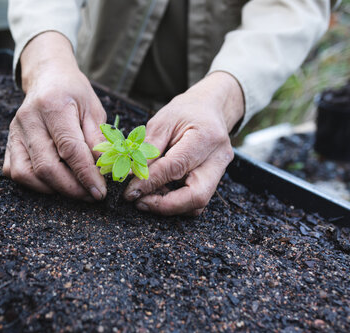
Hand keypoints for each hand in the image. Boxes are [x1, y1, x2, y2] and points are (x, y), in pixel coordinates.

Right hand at [3, 32, 106, 200]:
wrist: (48, 77)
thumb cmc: (73, 93)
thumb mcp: (93, 110)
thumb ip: (99, 141)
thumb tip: (108, 171)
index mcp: (53, 105)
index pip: (70, 149)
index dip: (86, 175)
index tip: (100, 191)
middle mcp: (28, 119)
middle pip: (46, 166)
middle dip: (71, 188)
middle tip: (91, 195)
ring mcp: (14, 132)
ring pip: (27, 174)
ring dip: (53, 189)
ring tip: (75, 190)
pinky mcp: (8, 143)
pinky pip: (15, 173)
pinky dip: (34, 184)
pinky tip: (53, 182)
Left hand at [123, 72, 244, 215]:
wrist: (209, 108)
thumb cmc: (184, 111)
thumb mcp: (161, 122)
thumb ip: (147, 150)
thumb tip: (129, 176)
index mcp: (206, 137)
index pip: (176, 167)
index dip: (150, 182)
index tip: (129, 191)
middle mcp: (218, 159)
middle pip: (196, 196)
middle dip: (165, 205)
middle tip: (139, 202)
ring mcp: (219, 172)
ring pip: (197, 203)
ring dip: (168, 206)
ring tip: (145, 197)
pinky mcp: (214, 180)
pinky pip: (195, 200)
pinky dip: (175, 202)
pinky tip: (158, 193)